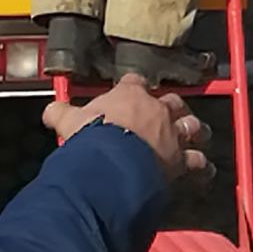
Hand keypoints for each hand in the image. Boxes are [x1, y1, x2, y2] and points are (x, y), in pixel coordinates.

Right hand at [43, 74, 213, 184]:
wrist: (113, 165)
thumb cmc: (93, 139)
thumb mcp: (70, 121)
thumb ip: (61, 113)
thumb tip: (49, 111)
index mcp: (130, 95)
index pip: (136, 82)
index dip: (135, 85)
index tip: (133, 88)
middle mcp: (156, 110)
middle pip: (172, 101)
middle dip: (173, 107)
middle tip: (171, 113)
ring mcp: (172, 134)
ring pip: (192, 127)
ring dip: (194, 131)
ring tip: (196, 135)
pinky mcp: (181, 160)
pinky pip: (198, 162)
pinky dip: (201, 167)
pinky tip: (203, 169)